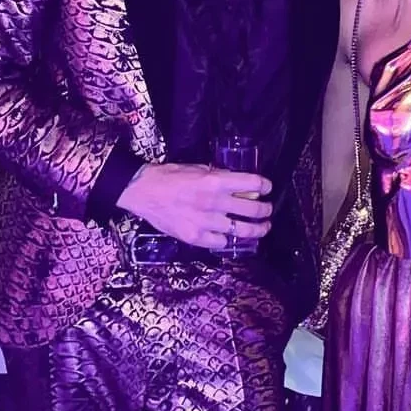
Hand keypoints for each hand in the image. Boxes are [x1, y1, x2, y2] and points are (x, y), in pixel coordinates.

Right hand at [119, 163, 271, 251]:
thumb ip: (218, 176)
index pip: (252, 183)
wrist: (143, 192)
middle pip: (253, 209)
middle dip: (265, 210)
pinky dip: (228, 239)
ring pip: (243, 230)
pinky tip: (230, 236)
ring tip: (262, 228)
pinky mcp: (196, 237)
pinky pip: (222, 242)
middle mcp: (214, 202)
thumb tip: (238, 183)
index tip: (267, 188)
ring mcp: (206, 222)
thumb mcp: (197, 169)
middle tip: (267, 210)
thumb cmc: (169, 177)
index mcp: (215, 181)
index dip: (265, 186)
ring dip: (257, 229)